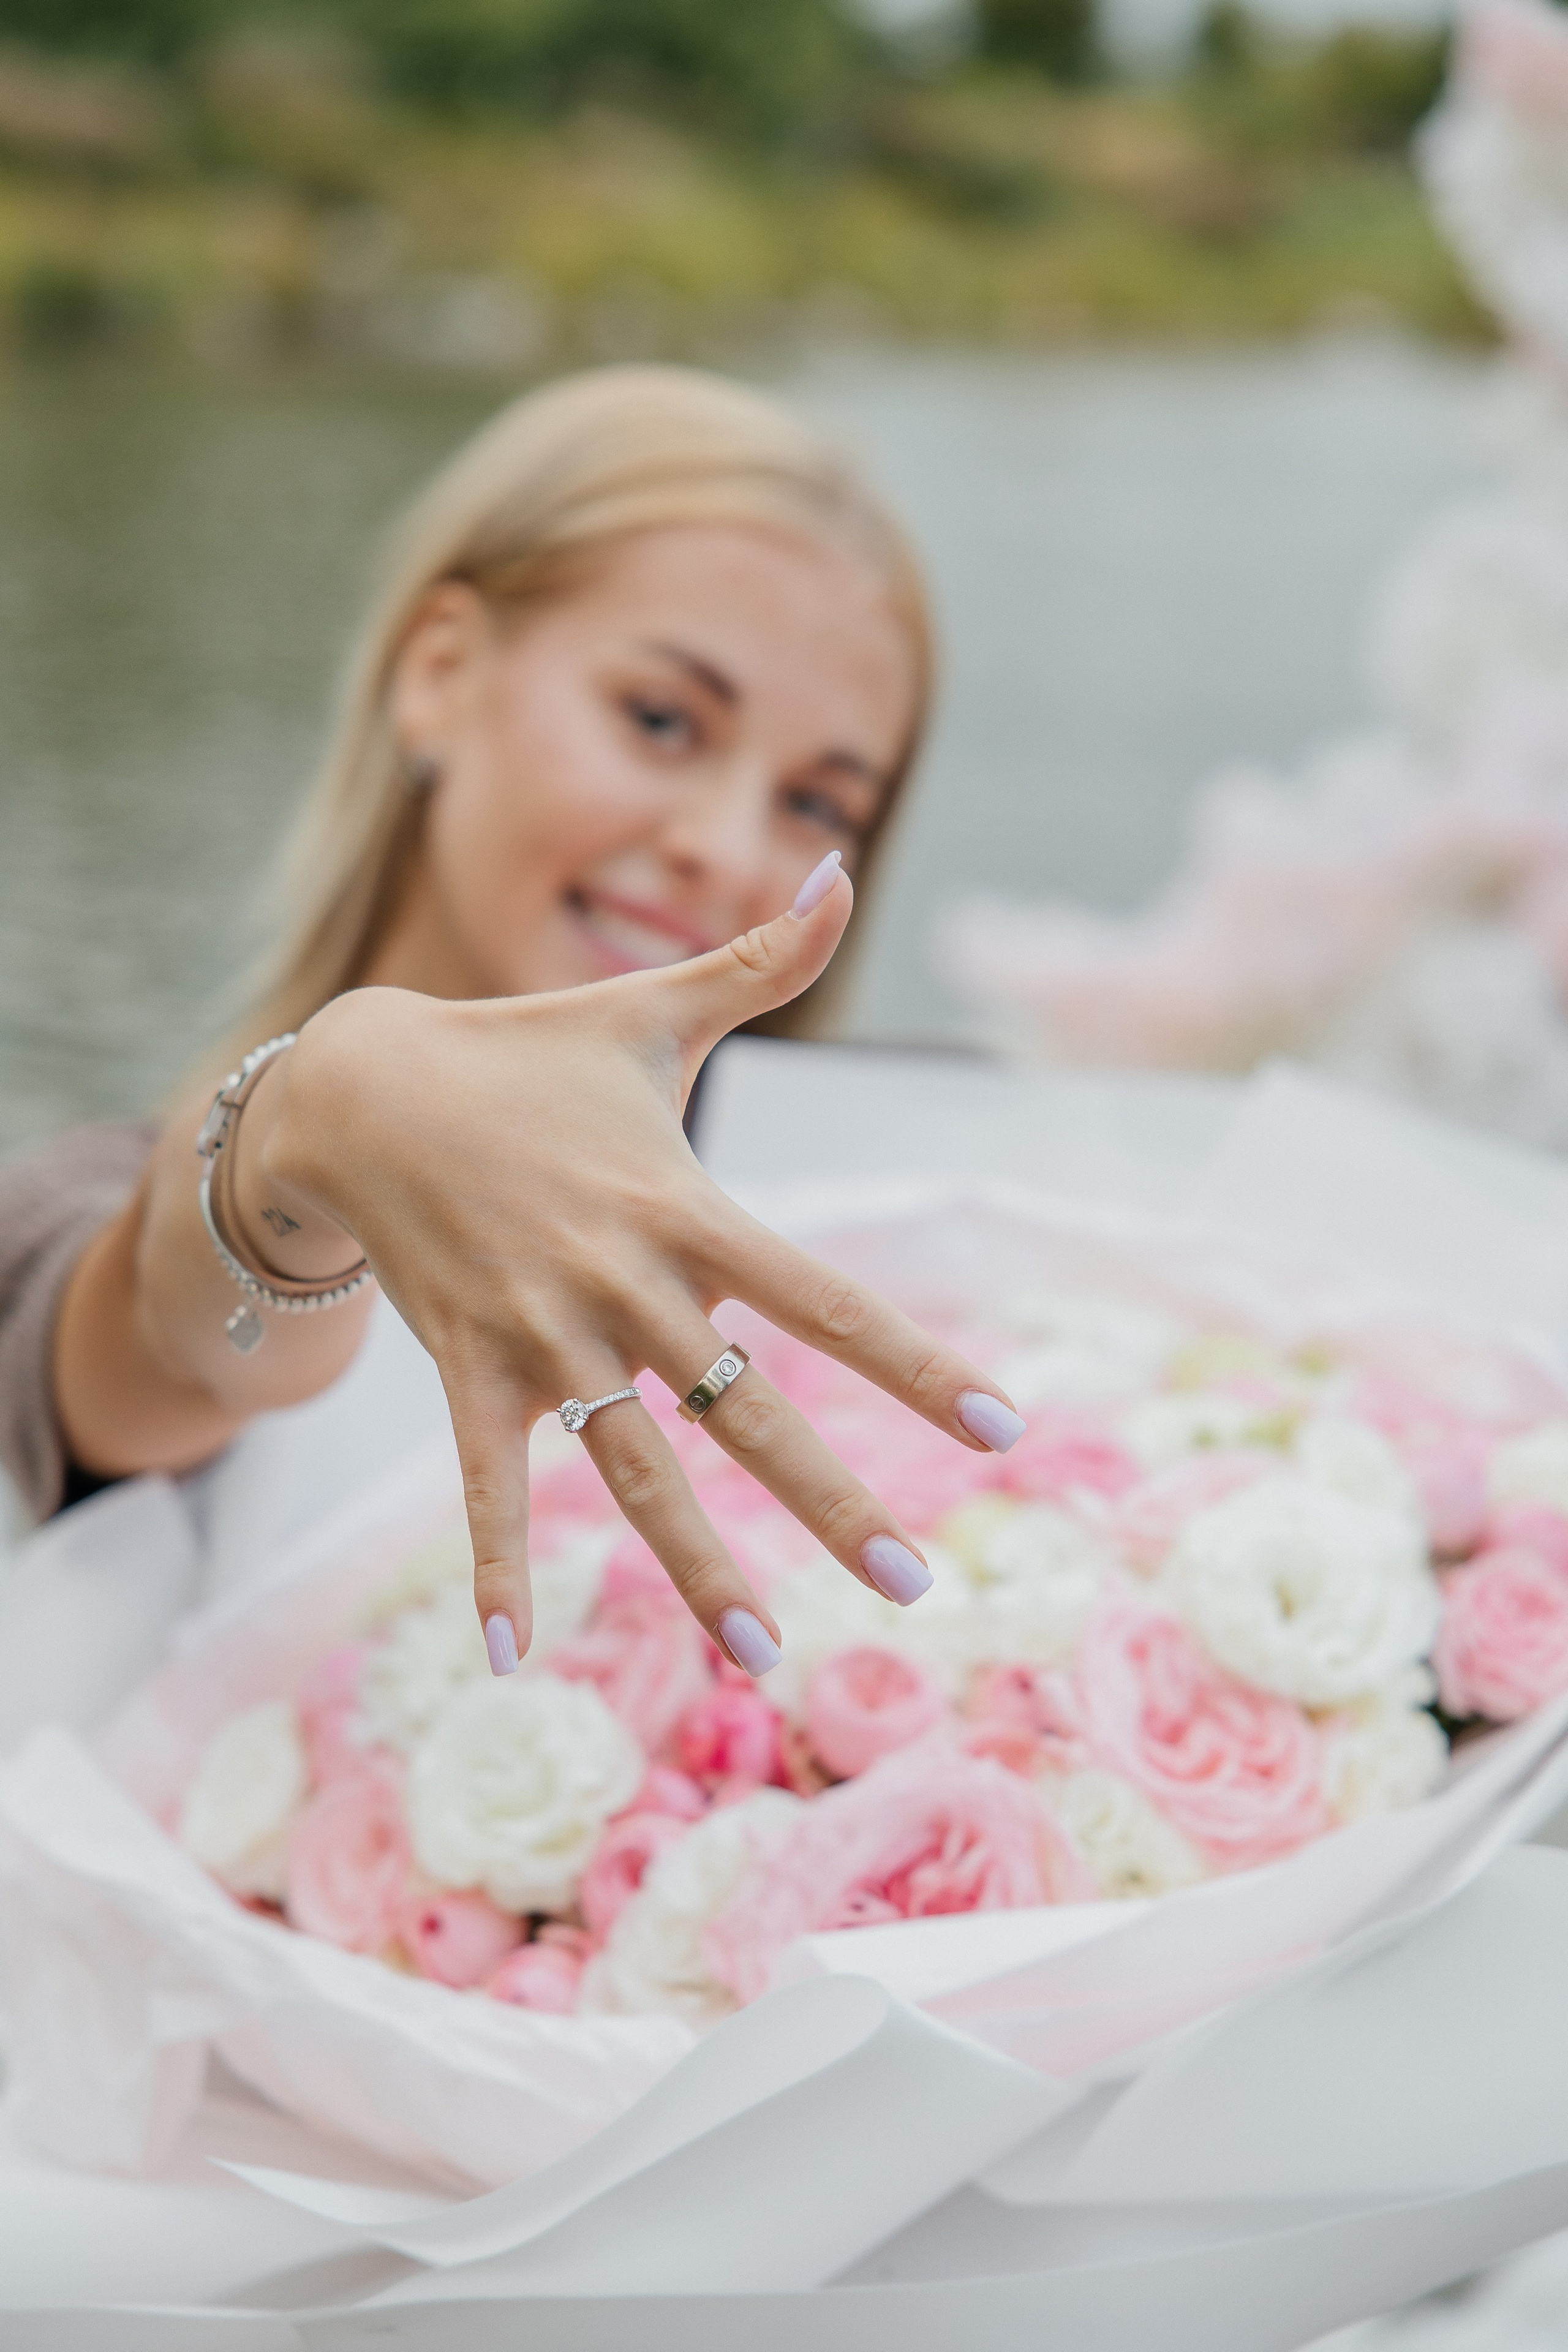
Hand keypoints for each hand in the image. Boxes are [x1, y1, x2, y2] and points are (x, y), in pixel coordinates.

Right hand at [257, 860, 1025, 1675]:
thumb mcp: (652, 1012)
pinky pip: (485, 1489)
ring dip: (700, 1568)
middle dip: (834, 1504)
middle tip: (915, 1588)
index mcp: (687, 1209)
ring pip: (635, 1473)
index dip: (919, 1368)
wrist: (359, 1089)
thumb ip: (764, 958)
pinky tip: (513, 1663)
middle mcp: (625, 1289)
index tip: (1004, 1429)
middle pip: (750, 1413)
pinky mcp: (468, 1373)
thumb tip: (844, 864)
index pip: (830, 1301)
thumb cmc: (528, 1053)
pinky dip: (496, 1572)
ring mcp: (542, 1339)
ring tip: (768, 1655)